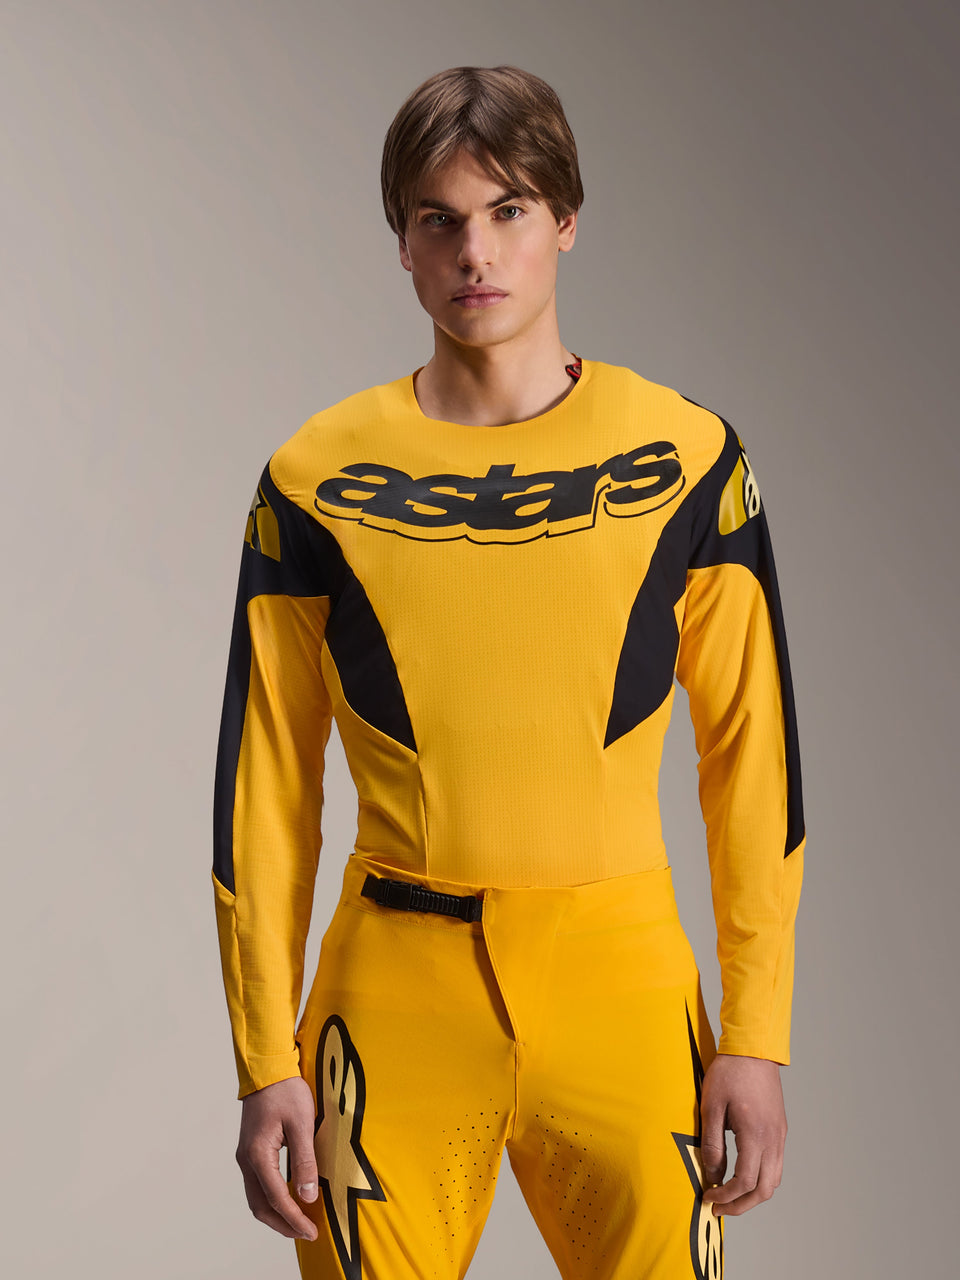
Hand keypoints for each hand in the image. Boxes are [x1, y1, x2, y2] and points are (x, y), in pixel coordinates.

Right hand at [236, 1075, 319, 1240]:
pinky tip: (289, 1200)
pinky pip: (258, 1185)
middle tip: (307, 1233)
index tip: (311, 1231)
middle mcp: (246, 1160)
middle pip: (260, 1206)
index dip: (295, 1218)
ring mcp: (245, 1156)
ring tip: (299, 1223)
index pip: (276, 1199)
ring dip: (276, 1214)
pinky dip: (272, 1200)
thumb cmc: (286, 1090)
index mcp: (257, 1155)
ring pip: (256, 1198)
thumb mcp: (302, 1123)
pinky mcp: (250, 1151)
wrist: (267, 1068)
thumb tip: (308, 1196)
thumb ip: (305, 1161)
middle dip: (283, 1224)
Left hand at [699, 1052, 785, 1216]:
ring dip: (753, 1194)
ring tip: (730, 1195)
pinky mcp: (779, 1129)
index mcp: (755, 1135)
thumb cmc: (729, 1073)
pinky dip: (761, 1178)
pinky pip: (776, 1164)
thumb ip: (712, 1143)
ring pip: (774, 1180)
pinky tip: (742, 1174)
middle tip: (720, 1208)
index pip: (744, 1182)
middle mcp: (773, 1139)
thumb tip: (713, 1174)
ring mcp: (779, 1135)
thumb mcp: (711, 1106)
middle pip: (765, 1190)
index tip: (709, 1198)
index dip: (726, 1196)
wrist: (753, 1049)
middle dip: (742, 1205)